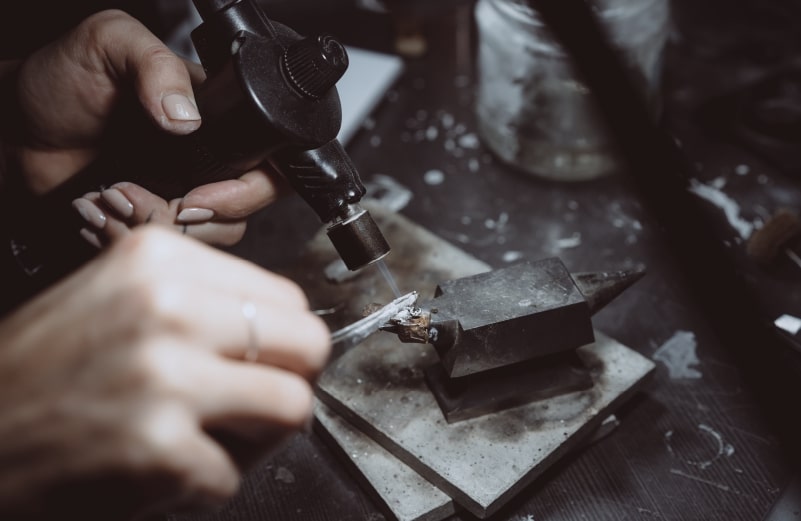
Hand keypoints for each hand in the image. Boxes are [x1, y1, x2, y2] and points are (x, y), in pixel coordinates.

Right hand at [0, 226, 329, 519]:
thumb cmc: (40, 374)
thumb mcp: (117, 298)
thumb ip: (201, 301)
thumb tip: (281, 331)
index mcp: (159, 259)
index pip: (286, 297)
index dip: (281, 341)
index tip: (259, 363)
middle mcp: (167, 306)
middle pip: (307, 344)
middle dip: (288, 382)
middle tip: (252, 406)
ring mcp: (166, 376)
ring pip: (291, 407)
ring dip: (258, 438)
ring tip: (209, 441)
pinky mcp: (160, 448)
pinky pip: (232, 475)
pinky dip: (202, 485)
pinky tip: (158, 472)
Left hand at [9, 9, 282, 245]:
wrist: (14, 130)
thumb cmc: (61, 81)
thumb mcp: (109, 43)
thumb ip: (155, 64)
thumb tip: (189, 117)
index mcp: (216, 120)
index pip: (270, 163)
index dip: (247, 190)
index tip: (196, 196)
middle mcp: (209, 161)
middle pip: (245, 210)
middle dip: (198, 218)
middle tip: (149, 200)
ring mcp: (184, 195)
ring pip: (212, 239)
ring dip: (161, 228)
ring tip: (114, 200)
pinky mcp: (155, 222)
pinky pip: (170, 250)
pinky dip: (135, 241)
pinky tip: (104, 216)